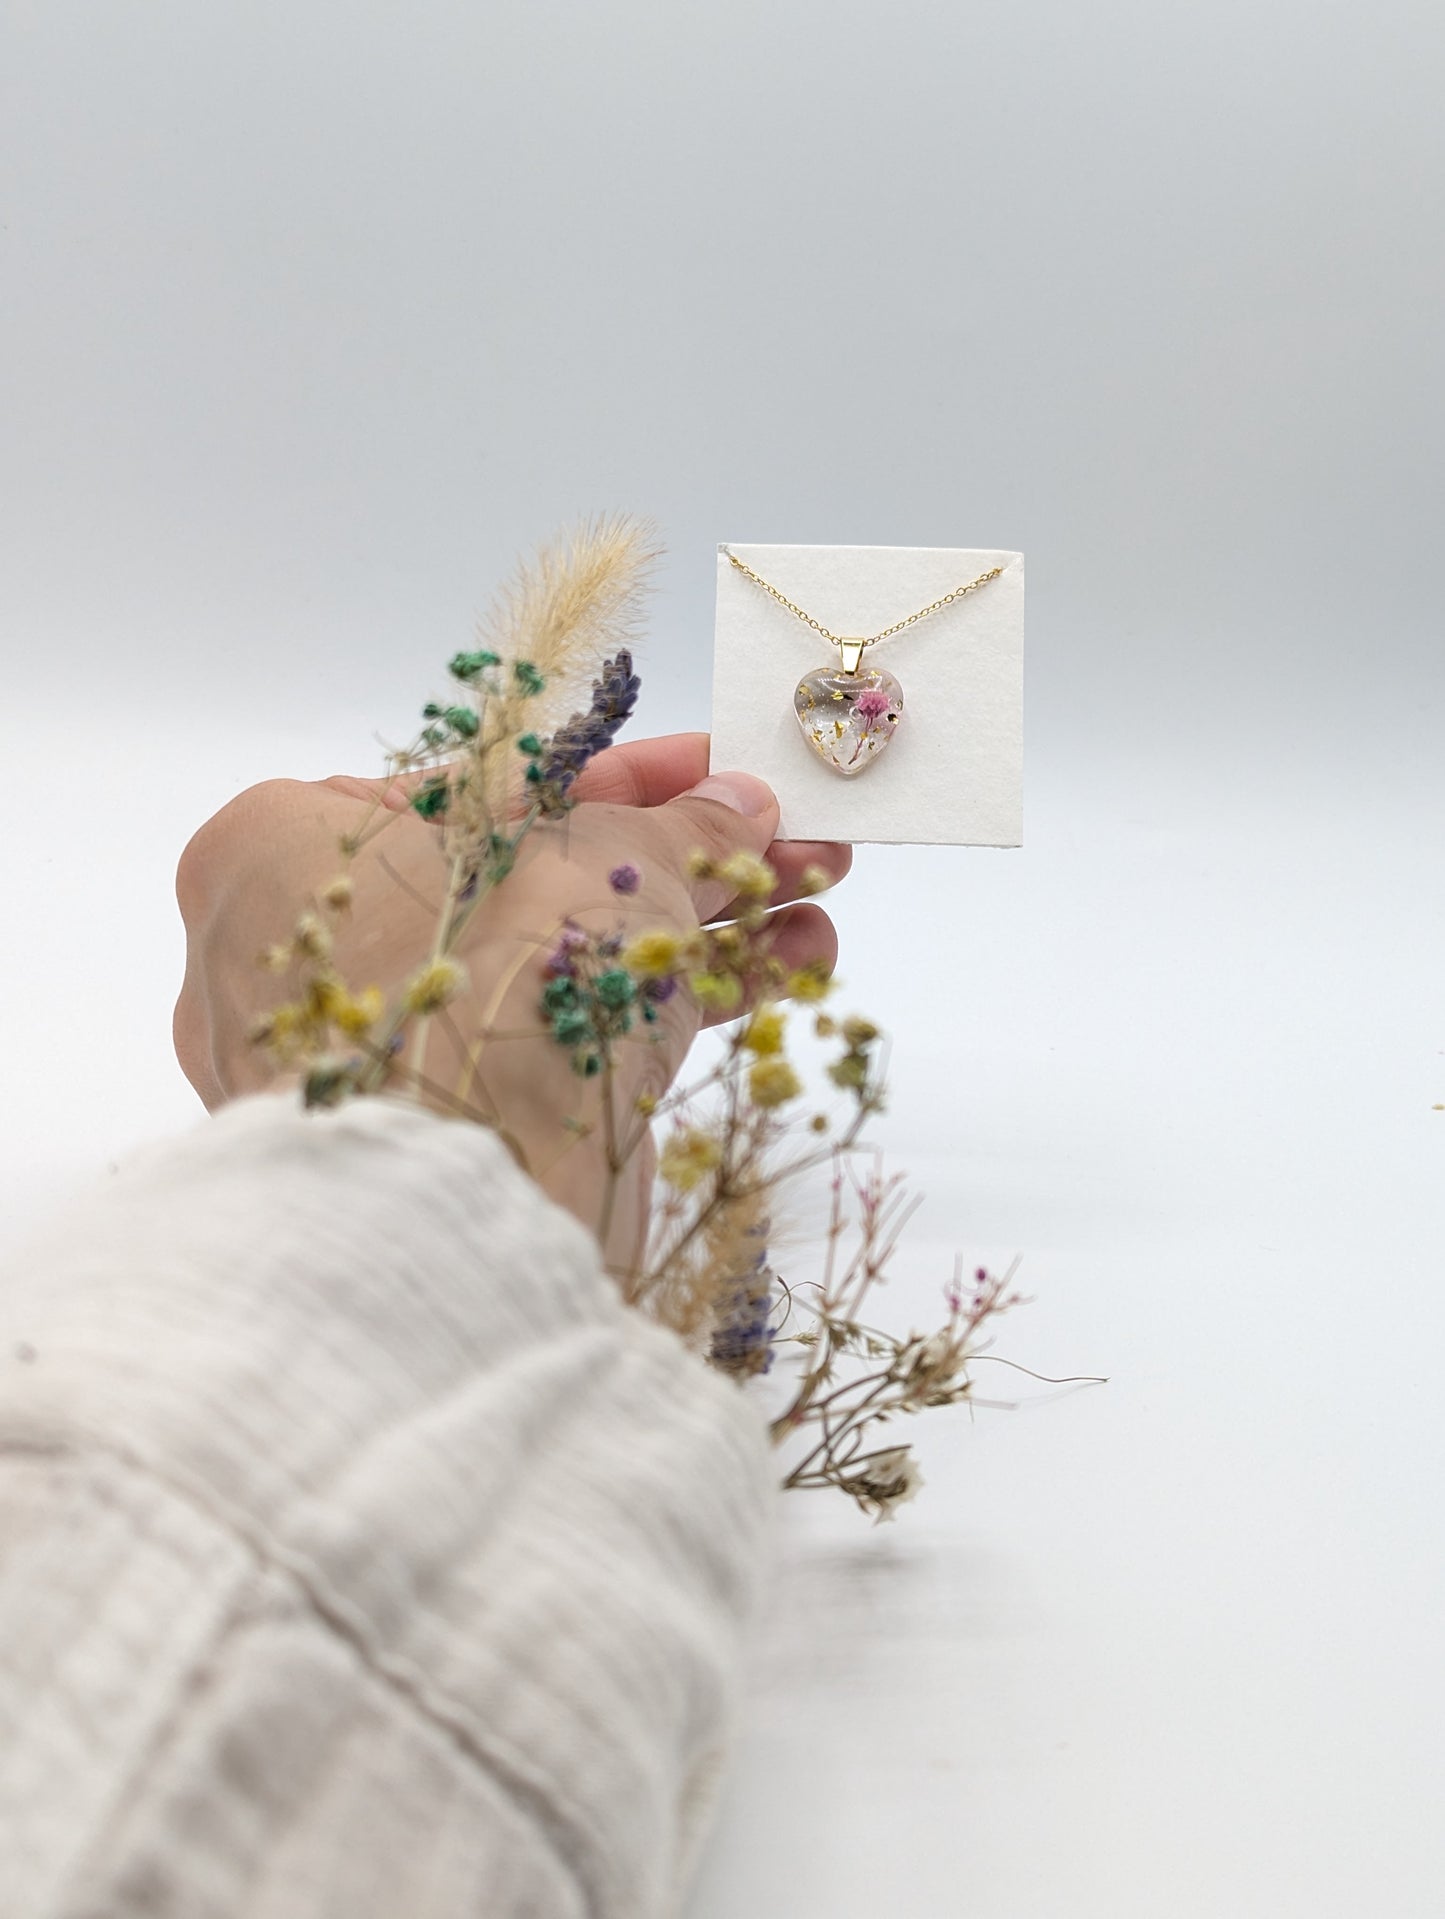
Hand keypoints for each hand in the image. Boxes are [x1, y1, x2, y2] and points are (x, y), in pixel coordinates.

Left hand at [174, 733, 850, 1270]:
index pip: (474, 788)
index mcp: (284, 849)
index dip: (619, 774)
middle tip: (789, 835)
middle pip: (531, 876)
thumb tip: (741, 804)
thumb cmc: (498, 980)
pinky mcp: (440, 1130)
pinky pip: (556, 1039)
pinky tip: (788, 971)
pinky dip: (665, 1004)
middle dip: (683, 855)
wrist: (469, 1213)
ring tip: (820, 897)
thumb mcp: (608, 859)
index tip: (716, 772)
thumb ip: (678, 822)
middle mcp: (310, 950)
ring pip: (556, 964)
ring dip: (699, 928)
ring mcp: (374, 1050)